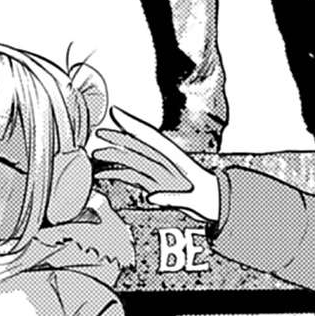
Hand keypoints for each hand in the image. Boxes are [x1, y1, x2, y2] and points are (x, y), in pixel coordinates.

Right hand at [93, 108, 220, 222]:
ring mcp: (160, 172)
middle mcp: (165, 162)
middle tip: (99, 132)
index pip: (150, 136)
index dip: (131, 123)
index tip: (116, 112)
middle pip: (137, 146)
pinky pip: (134, 176)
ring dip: (115, 156)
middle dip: (118, 138)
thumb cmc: (210, 197)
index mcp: (175, 158)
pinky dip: (120, 174)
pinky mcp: (157, 183)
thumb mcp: (195, 199)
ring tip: (97, 155)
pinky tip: (107, 175)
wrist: (217, 203)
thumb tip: (152, 197)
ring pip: (133, 160)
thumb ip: (174, 198)